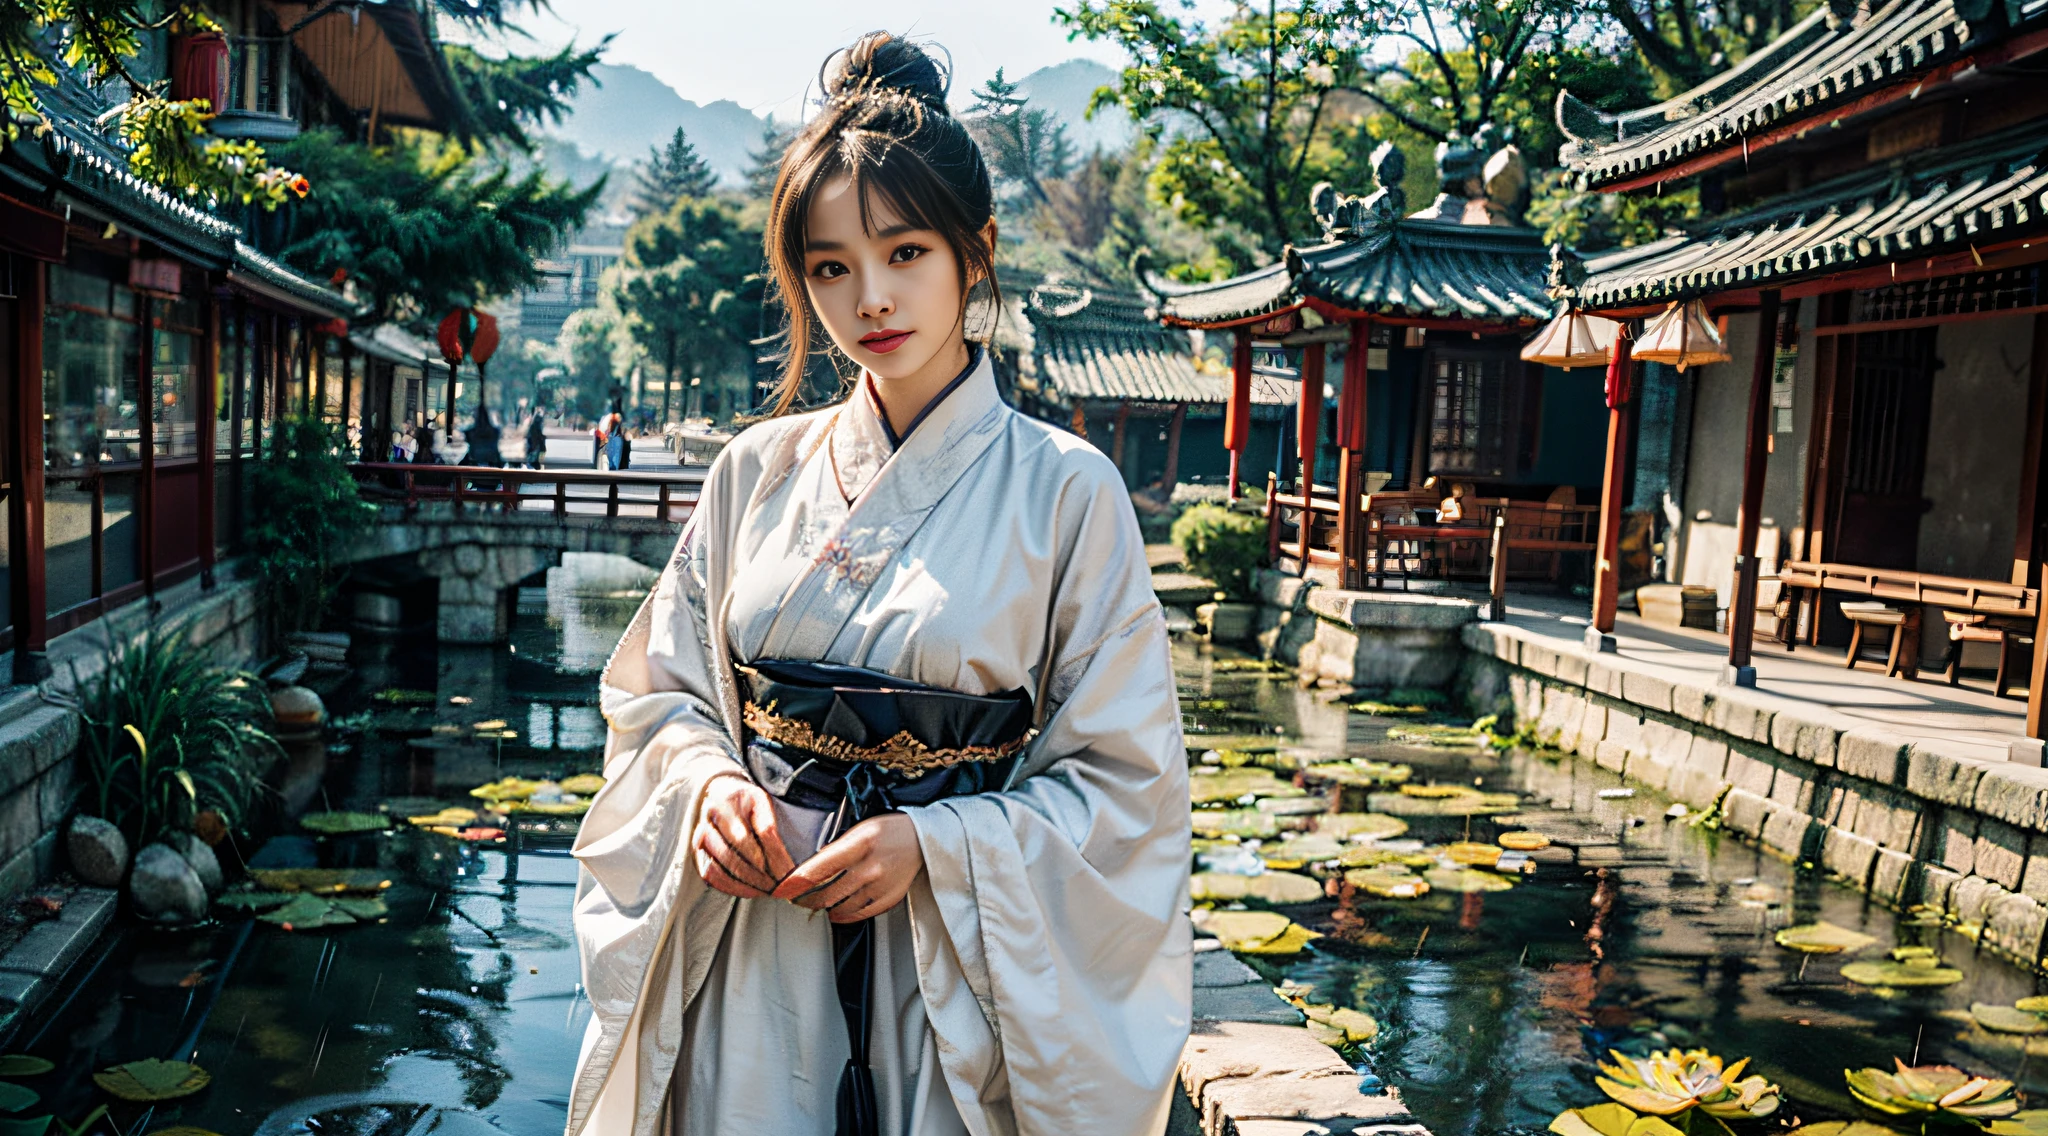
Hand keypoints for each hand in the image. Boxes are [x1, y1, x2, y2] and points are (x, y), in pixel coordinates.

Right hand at [692, 776, 796, 898]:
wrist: (720, 793)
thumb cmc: (746, 800)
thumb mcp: (761, 801)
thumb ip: (766, 822)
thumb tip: (775, 851)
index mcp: (723, 805)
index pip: (741, 838)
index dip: (760, 857)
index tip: (780, 871)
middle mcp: (706, 823)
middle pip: (729, 856)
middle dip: (754, 875)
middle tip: (775, 886)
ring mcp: (699, 839)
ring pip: (716, 869)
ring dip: (742, 884)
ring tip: (765, 890)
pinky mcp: (698, 853)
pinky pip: (708, 875)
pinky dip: (728, 887)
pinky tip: (749, 891)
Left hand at [772, 814, 923, 923]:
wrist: (922, 840)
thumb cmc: (889, 831)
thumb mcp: (860, 829)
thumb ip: (837, 847)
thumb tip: (814, 866)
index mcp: (860, 844)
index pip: (820, 867)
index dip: (797, 882)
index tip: (781, 890)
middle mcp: (870, 867)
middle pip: (828, 892)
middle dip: (806, 899)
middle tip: (795, 899)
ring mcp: (881, 885)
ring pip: (841, 906)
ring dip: (823, 908)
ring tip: (815, 904)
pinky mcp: (889, 898)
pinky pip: (860, 914)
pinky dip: (844, 916)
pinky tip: (836, 912)